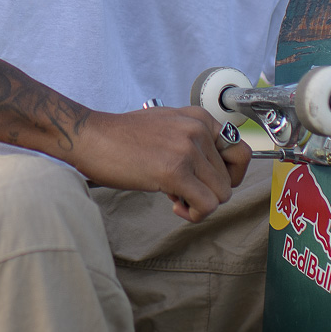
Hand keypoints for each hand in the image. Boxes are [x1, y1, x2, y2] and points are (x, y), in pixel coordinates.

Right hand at [67, 107, 252, 221]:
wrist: (90, 137)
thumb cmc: (121, 137)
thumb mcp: (165, 126)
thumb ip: (192, 142)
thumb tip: (212, 173)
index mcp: (198, 117)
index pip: (241, 152)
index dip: (229, 175)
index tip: (208, 182)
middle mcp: (198, 129)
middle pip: (230, 179)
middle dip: (208, 191)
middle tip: (182, 192)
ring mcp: (188, 149)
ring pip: (222, 194)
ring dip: (201, 205)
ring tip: (176, 199)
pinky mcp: (175, 171)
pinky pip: (207, 205)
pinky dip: (195, 214)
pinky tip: (174, 206)